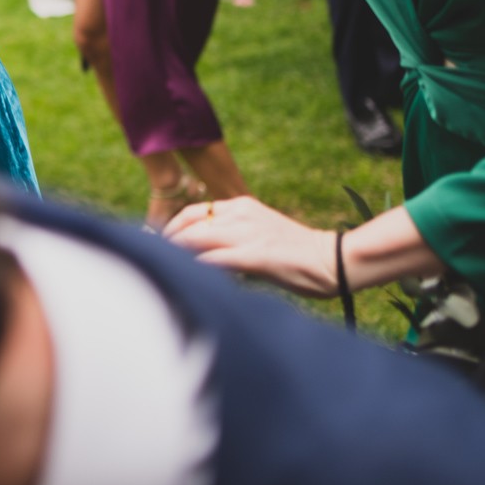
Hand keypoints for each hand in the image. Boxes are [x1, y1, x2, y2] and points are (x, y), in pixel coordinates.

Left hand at [163, 196, 339, 297]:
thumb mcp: (259, 235)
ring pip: (195, 238)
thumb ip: (232, 239)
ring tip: (161, 268)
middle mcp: (240, 214)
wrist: (332, 259)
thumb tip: (204, 257)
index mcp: (241, 206)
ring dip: (174, 254)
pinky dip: (196, 267)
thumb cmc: (297, 254)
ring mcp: (247, 233)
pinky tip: (185, 278)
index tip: (158, 245)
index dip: (171, 228)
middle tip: (151, 258)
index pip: (193, 212)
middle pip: (188, 223)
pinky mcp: (254, 255)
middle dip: (165, 242)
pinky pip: (214, 259)